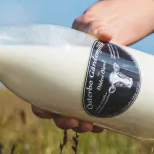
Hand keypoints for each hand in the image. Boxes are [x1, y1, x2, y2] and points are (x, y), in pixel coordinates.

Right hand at [31, 0, 152, 133]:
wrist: (115, 28)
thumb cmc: (95, 26)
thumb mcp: (93, 26)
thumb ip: (96, 28)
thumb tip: (106, 35)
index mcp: (53, 70)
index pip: (38, 94)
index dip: (40, 107)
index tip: (47, 113)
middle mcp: (64, 84)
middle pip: (56, 110)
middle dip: (63, 121)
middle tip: (76, 123)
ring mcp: (82, 91)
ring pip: (74, 114)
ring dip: (79, 125)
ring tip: (92, 127)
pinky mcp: (100, 93)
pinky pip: (94, 113)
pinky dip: (97, 121)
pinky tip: (104, 125)